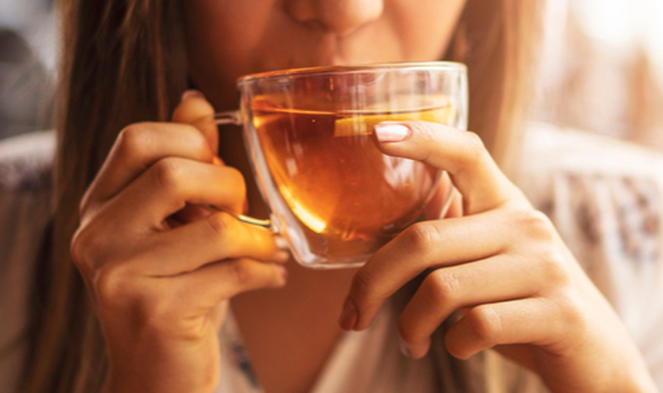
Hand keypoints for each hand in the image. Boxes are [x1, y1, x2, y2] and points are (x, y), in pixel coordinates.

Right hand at [70, 91, 288, 392]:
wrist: (156, 376)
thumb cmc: (175, 291)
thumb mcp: (173, 227)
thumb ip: (183, 165)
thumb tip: (195, 100)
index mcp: (99, 207)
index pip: (138, 138)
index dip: (192, 143)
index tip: (216, 170)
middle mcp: (97, 236)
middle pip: (175, 174)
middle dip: (229, 189)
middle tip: (244, 215)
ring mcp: (120, 276)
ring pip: (216, 228)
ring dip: (258, 239)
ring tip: (268, 250)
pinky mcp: (155, 311)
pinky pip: (233, 272)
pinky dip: (267, 272)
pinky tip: (273, 277)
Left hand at [339, 121, 658, 392]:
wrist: (597, 359)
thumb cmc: (523, 309)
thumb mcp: (490, 267)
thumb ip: (449, 249)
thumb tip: (375, 261)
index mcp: (506, 206)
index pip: (466, 153)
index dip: (422, 137)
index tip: (376, 134)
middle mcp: (527, 225)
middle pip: (423, 240)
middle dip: (371, 283)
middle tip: (353, 318)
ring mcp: (546, 267)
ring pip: (442, 288)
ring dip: (410, 325)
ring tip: (411, 343)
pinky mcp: (559, 312)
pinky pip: (476, 326)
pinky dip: (453, 345)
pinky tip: (458, 347)